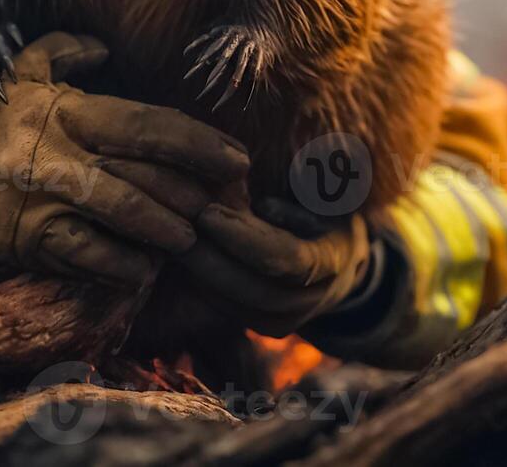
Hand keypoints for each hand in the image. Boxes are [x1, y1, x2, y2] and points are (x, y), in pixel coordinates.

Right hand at [0, 32, 251, 286]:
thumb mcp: (16, 73)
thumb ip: (61, 49)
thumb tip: (104, 47)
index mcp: (61, 110)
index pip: (142, 124)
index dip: (196, 143)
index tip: (237, 160)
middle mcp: (53, 153)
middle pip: (141, 173)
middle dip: (191, 194)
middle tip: (225, 208)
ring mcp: (39, 199)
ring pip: (119, 215)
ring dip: (164, 230)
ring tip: (190, 238)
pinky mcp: (26, 240)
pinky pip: (85, 256)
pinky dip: (121, 266)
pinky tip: (145, 270)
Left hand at [176, 200, 371, 336]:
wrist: (339, 258)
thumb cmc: (326, 208)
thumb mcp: (327, 188)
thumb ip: (307, 183)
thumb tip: (266, 198)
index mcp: (332, 261)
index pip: (285, 258)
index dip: (244, 238)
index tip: (207, 212)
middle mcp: (311, 299)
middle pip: (253, 289)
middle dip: (210, 259)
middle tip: (172, 227)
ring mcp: (286, 320)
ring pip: (234, 303)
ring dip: (198, 273)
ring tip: (167, 239)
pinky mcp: (261, 324)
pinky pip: (224, 307)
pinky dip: (198, 282)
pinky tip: (176, 255)